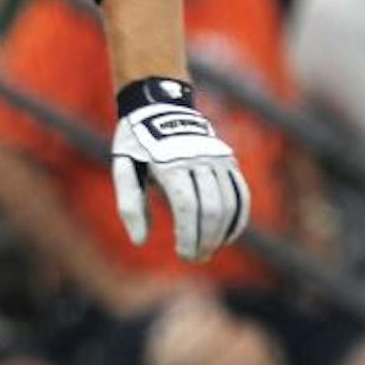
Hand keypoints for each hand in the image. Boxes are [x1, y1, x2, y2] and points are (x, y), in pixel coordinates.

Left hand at [111, 81, 249, 261]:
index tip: (182, 255)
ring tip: (208, 251)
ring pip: (230, 204)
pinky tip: (227, 237)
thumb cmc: (136, 142)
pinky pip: (241, 194)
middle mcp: (199, 159)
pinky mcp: (229, 161)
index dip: (189, 234)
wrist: (160, 106)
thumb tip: (139, 241)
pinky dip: (238, 218)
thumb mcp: (123, 167)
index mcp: (170, 162)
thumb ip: (130, 204)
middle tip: (194, 258)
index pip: (187, 206)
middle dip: (205, 239)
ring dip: (222, 233)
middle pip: (212, 208)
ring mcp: (218, 159)